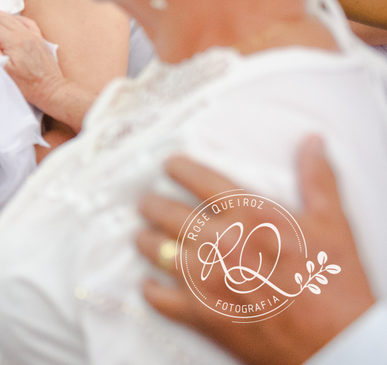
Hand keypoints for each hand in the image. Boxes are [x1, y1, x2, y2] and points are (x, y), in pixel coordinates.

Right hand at [0, 7, 65, 113]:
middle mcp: (24, 35)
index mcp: (14, 42)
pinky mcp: (39, 39)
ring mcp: (33, 35)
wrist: (51, 90)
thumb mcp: (4, 71)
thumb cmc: (28, 86)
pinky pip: (26, 22)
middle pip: (0, 19)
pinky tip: (9, 17)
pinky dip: (14, 17)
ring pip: (12, 18)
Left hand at [135, 137, 375, 364]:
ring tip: (146, 237)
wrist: (339, 343)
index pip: (196, 178)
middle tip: (148, 203)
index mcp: (247, 214)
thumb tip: (312, 141)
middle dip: (151, 204)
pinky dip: (150, 288)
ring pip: (155, 249)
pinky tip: (150, 283)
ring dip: (147, 241)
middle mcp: (219, 241)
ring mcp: (205, 279)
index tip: (168, 165)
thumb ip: (316, 179)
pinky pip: (158, 297)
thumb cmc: (335, 283)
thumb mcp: (332, 225)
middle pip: (164, 211)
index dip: (176, 168)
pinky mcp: (201, 314)